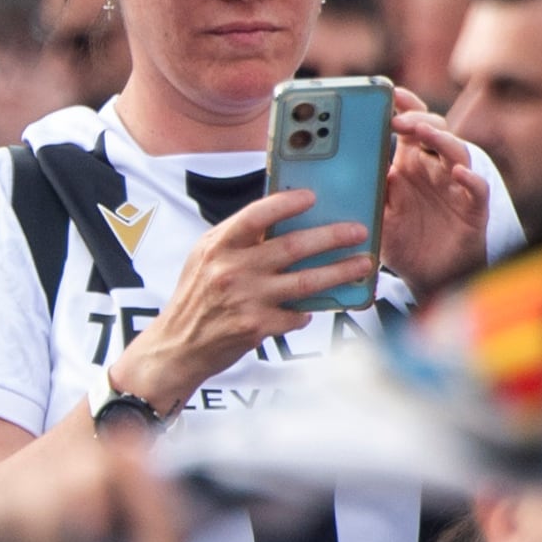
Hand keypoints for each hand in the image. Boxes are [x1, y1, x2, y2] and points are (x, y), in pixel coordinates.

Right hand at [113, 185, 357, 411]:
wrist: (178, 344)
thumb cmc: (196, 297)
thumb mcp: (205, 259)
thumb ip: (238, 240)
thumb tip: (283, 219)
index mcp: (217, 246)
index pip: (256, 215)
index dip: (287, 203)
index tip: (313, 196)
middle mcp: (231, 270)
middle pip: (294, 247)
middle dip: (333, 236)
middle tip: (358, 231)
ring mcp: (246, 299)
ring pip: (307, 281)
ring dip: (341, 272)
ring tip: (363, 264)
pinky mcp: (258, 326)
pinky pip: (298, 314)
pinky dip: (307, 310)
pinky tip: (310, 308)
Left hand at [377, 96, 493, 295]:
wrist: (426, 275)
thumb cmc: (400, 239)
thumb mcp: (374, 213)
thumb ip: (366, 189)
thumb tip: (348, 166)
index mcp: (408, 163)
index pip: (407, 126)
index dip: (402, 107)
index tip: (387, 92)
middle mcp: (434, 168)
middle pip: (433, 131)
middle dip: (417, 120)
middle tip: (397, 118)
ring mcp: (455, 186)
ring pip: (457, 153)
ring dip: (441, 140)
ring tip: (424, 132)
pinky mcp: (473, 208)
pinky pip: (477, 189)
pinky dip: (470, 179)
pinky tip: (459, 173)